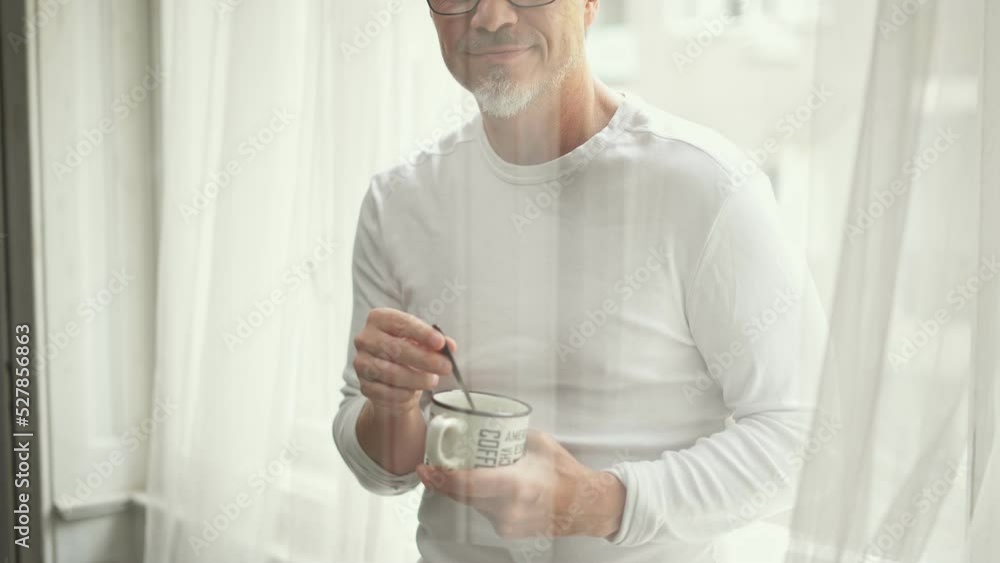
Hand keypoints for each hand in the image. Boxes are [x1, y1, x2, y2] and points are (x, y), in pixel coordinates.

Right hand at [352, 308, 455, 414]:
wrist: (391, 379)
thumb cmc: (407, 353)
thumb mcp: (422, 342)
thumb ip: (436, 342)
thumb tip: (449, 346)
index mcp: (379, 319)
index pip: (401, 323)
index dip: (422, 333)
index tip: (440, 343)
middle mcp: (365, 339)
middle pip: (396, 349)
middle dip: (425, 359)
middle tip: (445, 366)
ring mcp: (361, 362)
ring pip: (391, 373)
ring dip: (417, 379)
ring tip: (433, 380)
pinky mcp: (364, 385)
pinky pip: (385, 391)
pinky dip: (404, 393)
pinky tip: (414, 391)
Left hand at [416, 430, 625, 539]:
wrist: (584, 505)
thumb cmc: (565, 473)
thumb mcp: (538, 444)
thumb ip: (510, 436)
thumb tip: (487, 423)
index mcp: (515, 485)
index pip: (468, 485)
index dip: (441, 478)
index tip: (426, 467)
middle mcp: (508, 509)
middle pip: (462, 496)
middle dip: (443, 482)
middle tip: (429, 467)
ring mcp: (507, 523)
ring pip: (471, 504)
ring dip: (459, 489)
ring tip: (450, 472)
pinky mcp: (508, 530)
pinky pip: (483, 510)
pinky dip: (477, 497)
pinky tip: (477, 485)